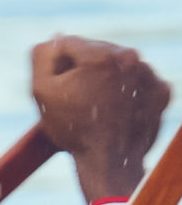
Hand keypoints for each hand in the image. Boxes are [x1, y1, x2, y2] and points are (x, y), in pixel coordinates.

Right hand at [31, 36, 170, 204]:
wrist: (110, 162)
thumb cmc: (73, 129)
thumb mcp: (42, 93)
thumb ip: (42, 58)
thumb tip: (50, 42)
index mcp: (103, 54)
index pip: (69, 44)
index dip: (56, 67)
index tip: (57, 88)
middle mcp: (133, 58)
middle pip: (98, 53)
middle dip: (84, 72)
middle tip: (76, 102)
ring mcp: (151, 75)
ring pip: (120, 68)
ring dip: (106, 81)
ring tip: (97, 110)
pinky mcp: (162, 91)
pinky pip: (140, 84)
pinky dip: (128, 94)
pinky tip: (116, 112)